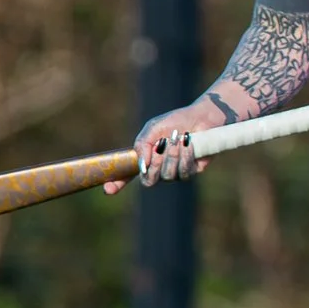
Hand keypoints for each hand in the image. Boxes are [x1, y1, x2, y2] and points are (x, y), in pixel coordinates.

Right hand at [103, 101, 228, 192]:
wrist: (200, 118)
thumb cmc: (174, 122)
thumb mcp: (153, 128)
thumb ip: (143, 145)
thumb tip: (142, 166)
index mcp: (144, 158)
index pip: (127, 175)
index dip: (116, 184)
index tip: (108, 189)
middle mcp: (157, 169)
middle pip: (149, 181)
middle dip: (155, 164)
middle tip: (161, 147)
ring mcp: (174, 172)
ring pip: (167, 176)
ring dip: (171, 156)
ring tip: (176, 140)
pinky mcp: (191, 172)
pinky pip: (184, 173)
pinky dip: (185, 157)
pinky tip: (188, 144)